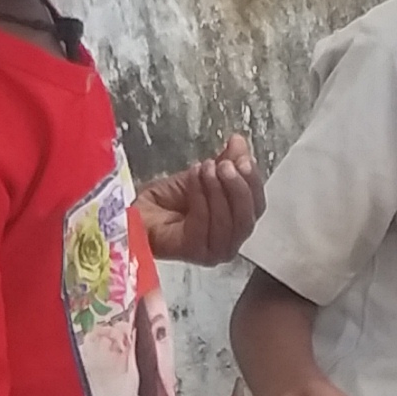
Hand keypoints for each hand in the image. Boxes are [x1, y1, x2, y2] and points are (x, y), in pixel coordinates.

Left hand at [138, 135, 263, 264]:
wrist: (139, 211)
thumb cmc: (168, 201)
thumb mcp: (204, 174)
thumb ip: (226, 161)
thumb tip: (239, 142)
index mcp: (237, 224)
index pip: (258, 207)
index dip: (254, 183)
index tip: (244, 160)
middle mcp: (229, 243)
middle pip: (247, 219)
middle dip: (237, 188)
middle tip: (224, 165)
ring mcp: (213, 252)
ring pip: (226, 221)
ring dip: (216, 190)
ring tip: (204, 168)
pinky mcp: (193, 253)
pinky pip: (203, 223)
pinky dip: (200, 197)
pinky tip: (193, 179)